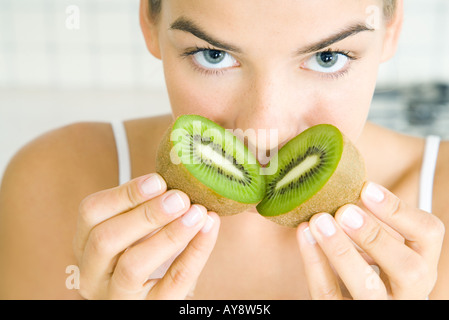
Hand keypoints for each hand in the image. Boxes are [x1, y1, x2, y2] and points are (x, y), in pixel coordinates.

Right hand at [73, 173, 219, 298]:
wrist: (154, 297)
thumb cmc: (146, 256)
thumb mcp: (136, 231)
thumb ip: (147, 207)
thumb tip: (181, 175)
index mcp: (85, 245)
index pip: (90, 213)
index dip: (124, 194)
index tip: (158, 180)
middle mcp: (92, 274)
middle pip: (106, 239)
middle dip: (146, 214)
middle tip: (179, 198)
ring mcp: (117, 297)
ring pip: (132, 266)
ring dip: (168, 234)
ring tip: (197, 213)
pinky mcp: (150, 310)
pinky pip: (173, 282)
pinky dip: (195, 252)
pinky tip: (209, 229)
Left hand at [296, 181, 444, 299]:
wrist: (354, 295)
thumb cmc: (366, 260)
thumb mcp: (379, 241)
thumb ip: (369, 216)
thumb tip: (340, 178)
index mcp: (422, 262)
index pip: (428, 234)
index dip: (399, 211)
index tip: (366, 188)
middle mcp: (410, 290)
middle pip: (408, 269)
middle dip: (375, 236)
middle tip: (345, 211)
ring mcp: (381, 307)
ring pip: (367, 288)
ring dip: (342, 251)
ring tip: (318, 221)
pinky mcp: (347, 314)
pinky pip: (329, 295)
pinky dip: (315, 264)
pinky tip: (304, 236)